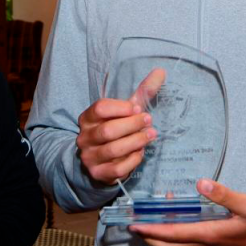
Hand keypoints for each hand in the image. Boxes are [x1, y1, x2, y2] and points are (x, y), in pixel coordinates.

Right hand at [76, 68, 163, 183]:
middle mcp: (84, 137)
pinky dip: (132, 160)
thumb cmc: (115, 130)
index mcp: (87, 118)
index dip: (121, 107)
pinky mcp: (98, 173)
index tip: (138, 108)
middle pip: (108, 130)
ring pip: (113, 149)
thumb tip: (161, 71)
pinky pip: (117, 168)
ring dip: (136, 141)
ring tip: (151, 135)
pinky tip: (141, 153)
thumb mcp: (125, 112)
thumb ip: (141, 93)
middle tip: (149, 120)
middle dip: (132, 125)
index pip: (100, 108)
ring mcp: (90, 157)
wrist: (99, 161)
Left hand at [128, 179, 245, 245]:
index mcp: (209, 233)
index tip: (134, 224)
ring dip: (158, 239)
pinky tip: (170, 224)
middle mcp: (204, 245)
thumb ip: (224, 194)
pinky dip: (172, 238)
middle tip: (133, 224)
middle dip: (148, 237)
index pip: (172, 234)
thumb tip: (201, 183)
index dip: (151, 230)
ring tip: (147, 223)